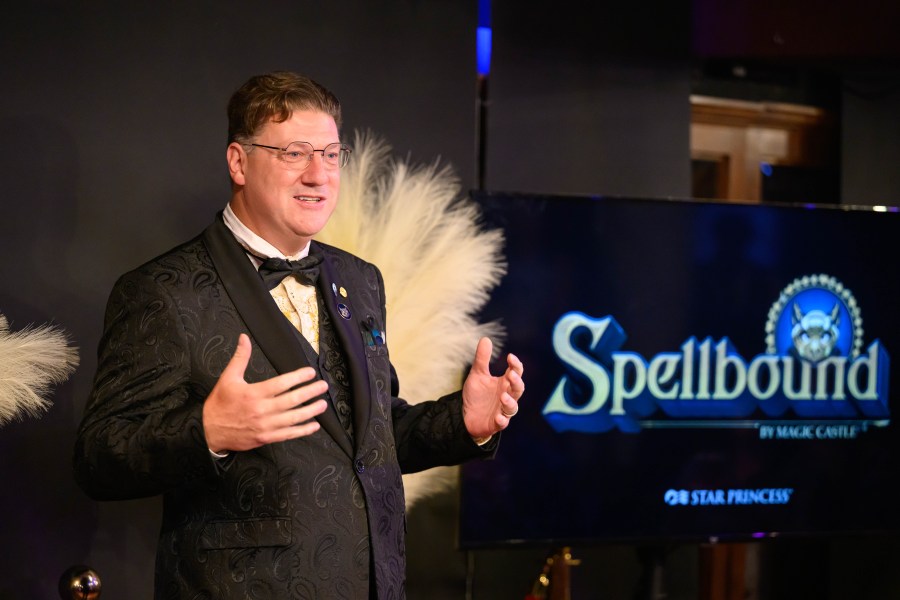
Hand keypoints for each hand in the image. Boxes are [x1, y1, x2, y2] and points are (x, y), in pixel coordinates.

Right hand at [202, 334, 328, 452]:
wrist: (209, 431)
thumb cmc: (220, 404)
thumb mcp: (228, 378)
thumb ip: (240, 358)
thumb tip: (244, 338)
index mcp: (254, 393)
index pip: (281, 384)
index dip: (298, 377)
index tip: (310, 372)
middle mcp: (261, 410)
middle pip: (291, 400)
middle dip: (310, 392)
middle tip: (323, 386)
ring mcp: (265, 426)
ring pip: (293, 418)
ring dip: (310, 411)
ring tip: (323, 404)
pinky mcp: (265, 438)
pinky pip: (288, 434)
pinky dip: (302, 431)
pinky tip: (314, 426)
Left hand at [462, 337, 524, 439]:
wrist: (466, 416)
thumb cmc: (476, 395)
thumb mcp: (477, 374)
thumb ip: (482, 359)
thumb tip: (486, 338)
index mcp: (504, 383)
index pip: (516, 372)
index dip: (516, 365)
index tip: (510, 356)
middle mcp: (506, 396)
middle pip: (518, 389)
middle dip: (517, 382)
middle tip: (511, 375)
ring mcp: (502, 410)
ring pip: (513, 407)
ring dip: (510, 402)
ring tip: (503, 396)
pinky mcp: (496, 423)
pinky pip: (503, 423)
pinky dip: (502, 420)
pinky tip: (498, 417)